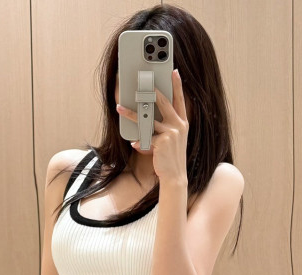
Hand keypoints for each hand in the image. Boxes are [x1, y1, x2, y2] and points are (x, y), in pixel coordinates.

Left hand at [116, 68, 188, 182]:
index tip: (174, 72)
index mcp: (182, 123)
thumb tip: (146, 114)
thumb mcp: (171, 139)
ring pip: (146, 119)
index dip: (177, 85)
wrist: (175, 176)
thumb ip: (164, 126)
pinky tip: (135, 145)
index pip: (180, 100)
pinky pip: (144, 138)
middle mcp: (178, 126)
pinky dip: (138, 142)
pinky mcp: (161, 142)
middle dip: (151, 91)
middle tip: (141, 81)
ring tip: (119, 108)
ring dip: (130, 114)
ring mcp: (171, 133)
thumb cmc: (170, 157)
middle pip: (163, 102)